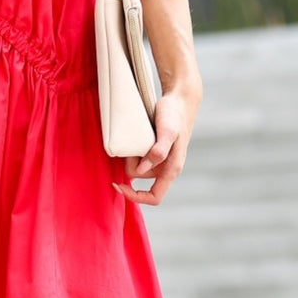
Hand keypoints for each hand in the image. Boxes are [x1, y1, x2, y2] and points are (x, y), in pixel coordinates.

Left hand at [113, 89, 196, 205]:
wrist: (179, 101)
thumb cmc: (175, 115)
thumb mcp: (168, 131)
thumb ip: (158, 151)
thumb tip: (141, 171)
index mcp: (171, 169)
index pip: (154, 197)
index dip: (135, 196)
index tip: (118, 184)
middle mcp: (165, 168)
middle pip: (138, 176)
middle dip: (129, 162)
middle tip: (132, 140)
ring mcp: (159, 160)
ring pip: (136, 165)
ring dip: (130, 154)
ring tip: (137, 134)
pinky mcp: (153, 150)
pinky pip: (137, 156)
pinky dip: (131, 150)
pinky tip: (132, 136)